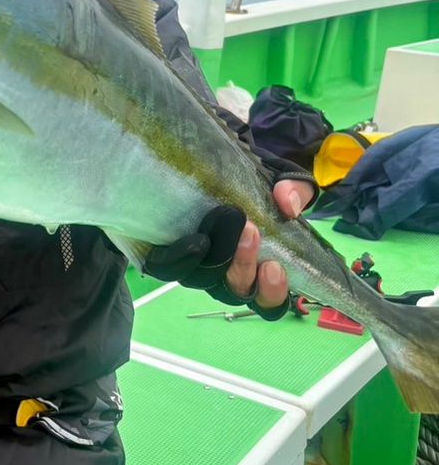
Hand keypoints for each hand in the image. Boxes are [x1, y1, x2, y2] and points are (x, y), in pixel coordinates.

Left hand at [142, 178, 313, 320]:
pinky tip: (194, 239)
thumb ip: (296, 190)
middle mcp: (228, 273)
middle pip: (235, 292)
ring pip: (204, 280)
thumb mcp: (284, 182)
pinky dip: (179, 257)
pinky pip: (168, 267)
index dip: (272, 292)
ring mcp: (198, 265)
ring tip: (225, 221)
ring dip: (215, 258)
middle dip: (244, 266)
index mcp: (261, 267)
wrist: (218, 165)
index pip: (269, 299)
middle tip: (251, 232)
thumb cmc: (258, 183)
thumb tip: (289, 204)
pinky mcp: (168, 252)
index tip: (273, 267)